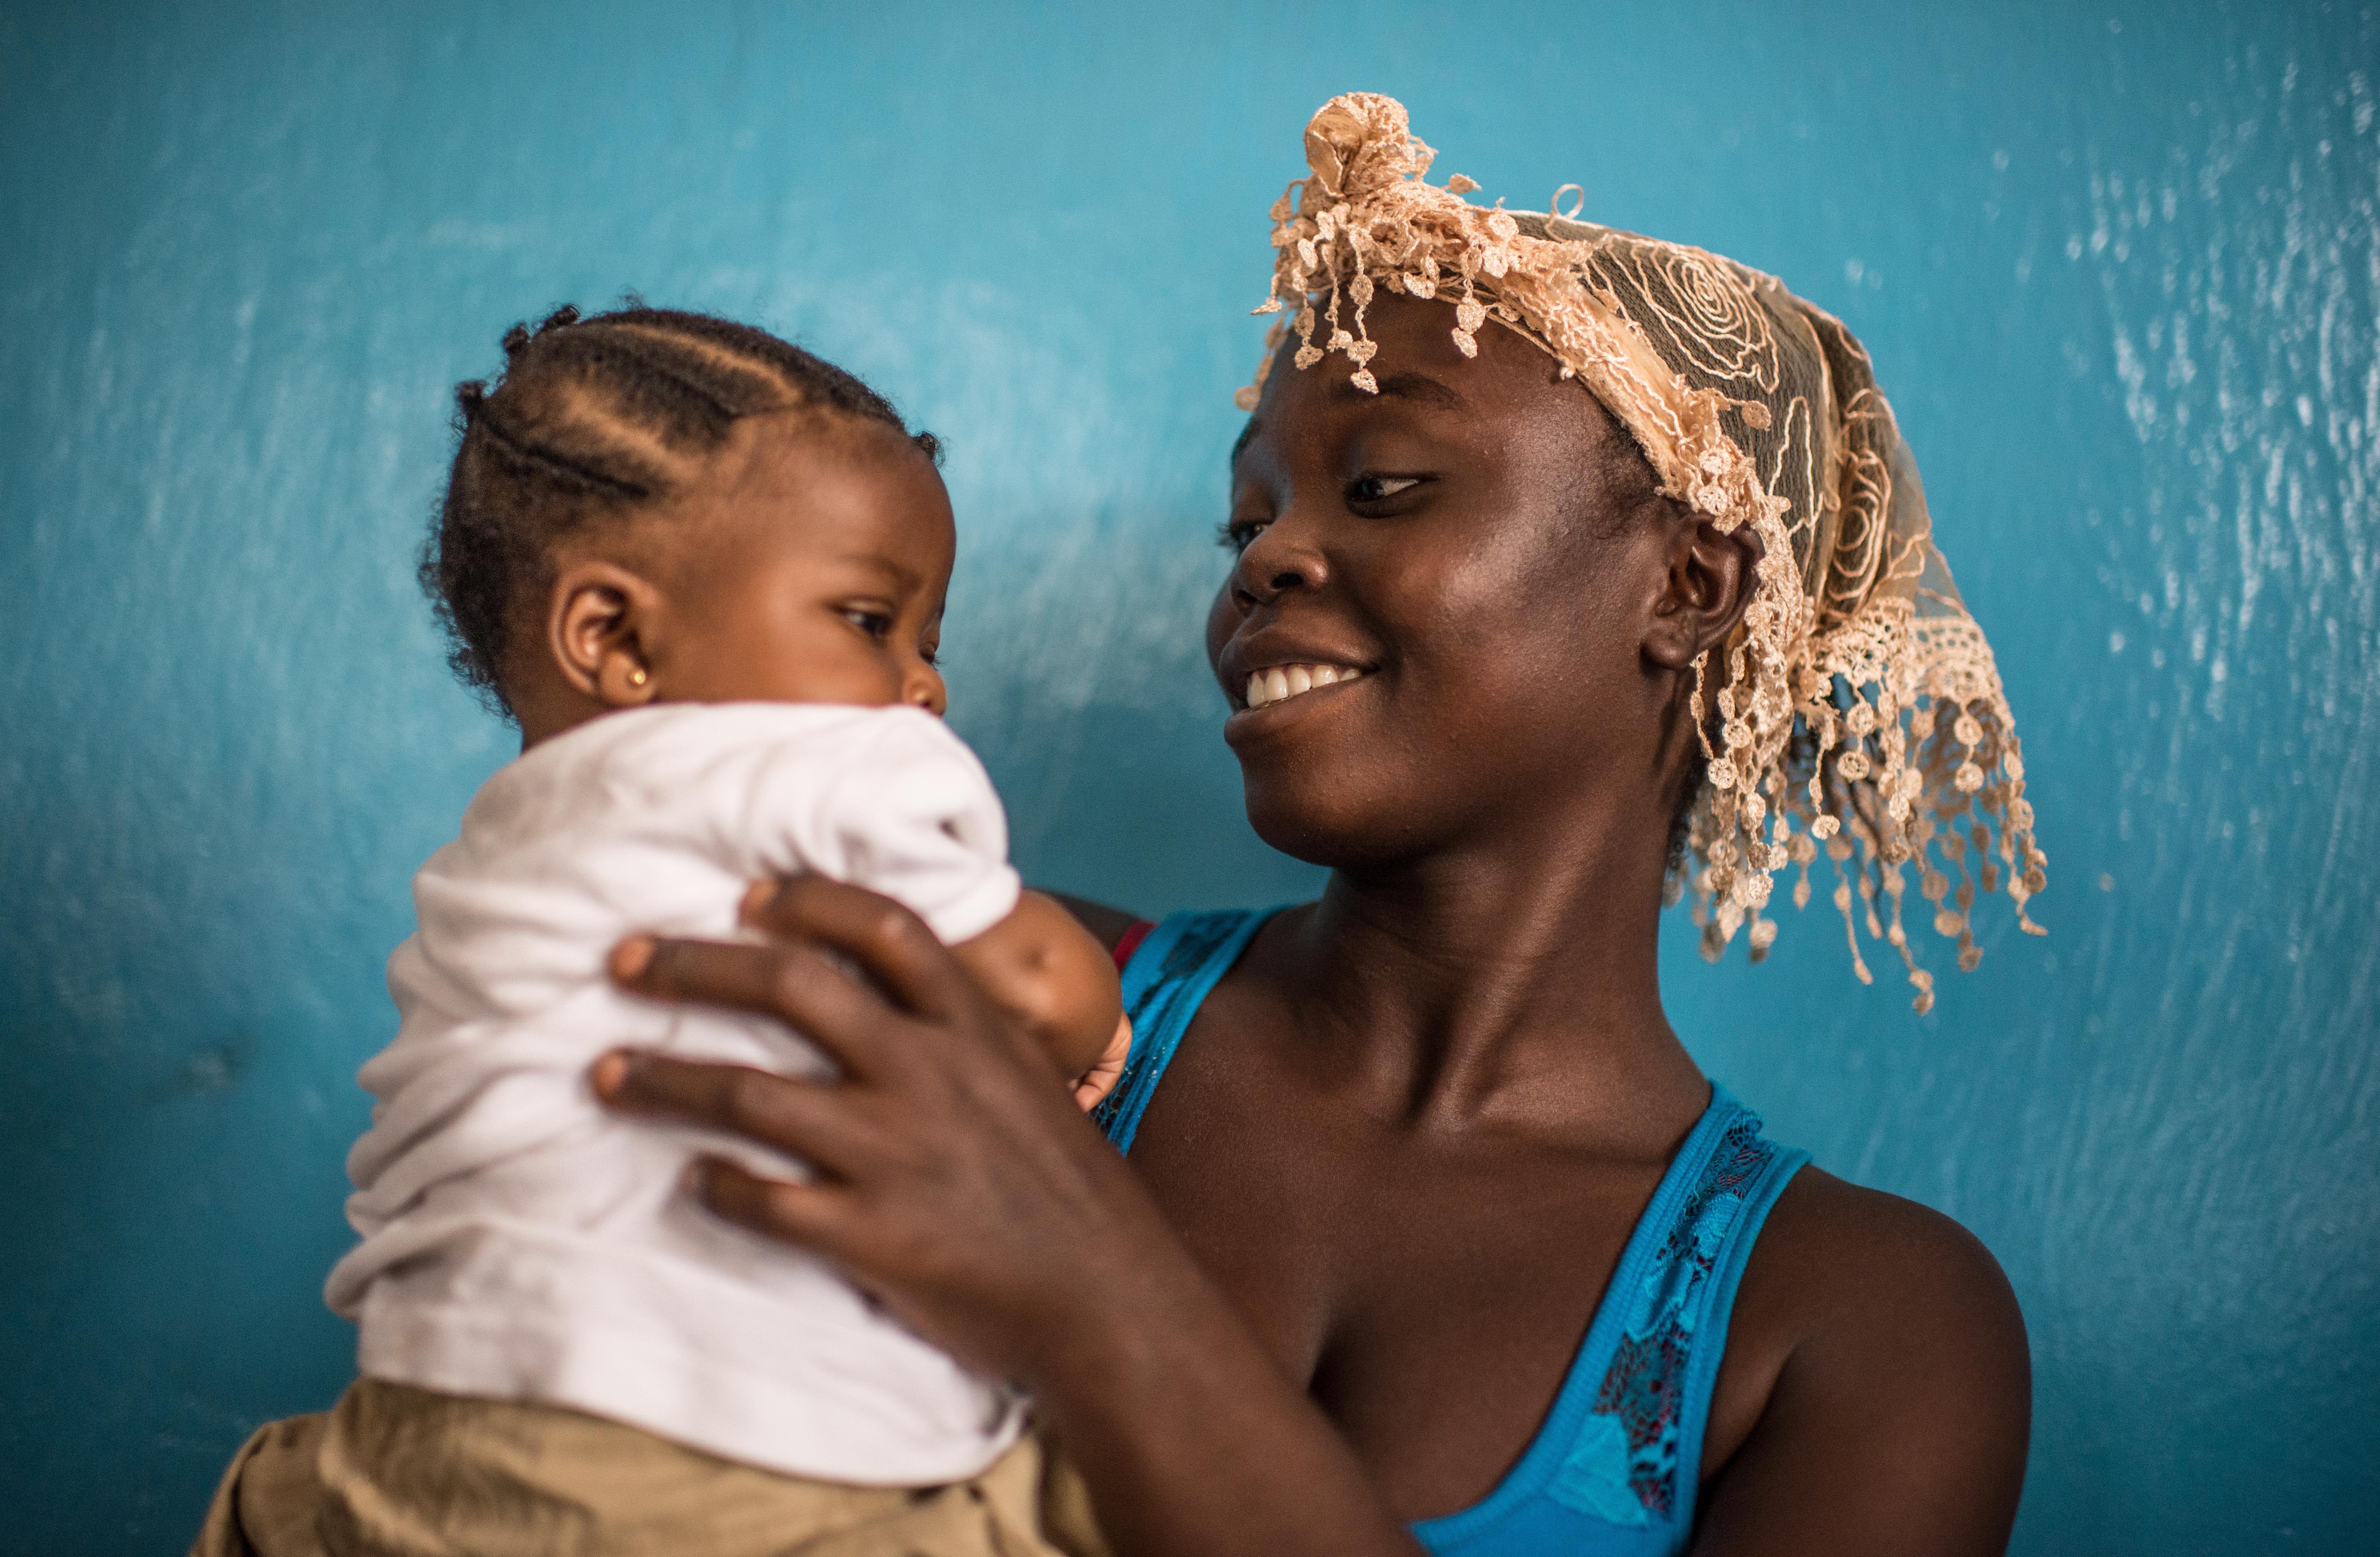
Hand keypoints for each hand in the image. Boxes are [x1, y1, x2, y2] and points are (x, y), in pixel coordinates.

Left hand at [592, 874, 1168, 1387]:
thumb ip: (968, 1034)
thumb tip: (904, 990)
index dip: (804, 902)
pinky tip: (692, 1179)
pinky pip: (762, 1200)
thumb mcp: (1033, 1085)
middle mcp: (928, 1074)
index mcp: (974, 1029)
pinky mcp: (871, 1236)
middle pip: (791, 988)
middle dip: (693, 966)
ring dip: (662, 1077)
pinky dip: (715, 1185)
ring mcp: (895, 1154)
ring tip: (602, 1073)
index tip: (744, 897)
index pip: (882, 928)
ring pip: (747, 1093)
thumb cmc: (1071, 1195)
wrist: (1111, 1305)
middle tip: (625, 960)